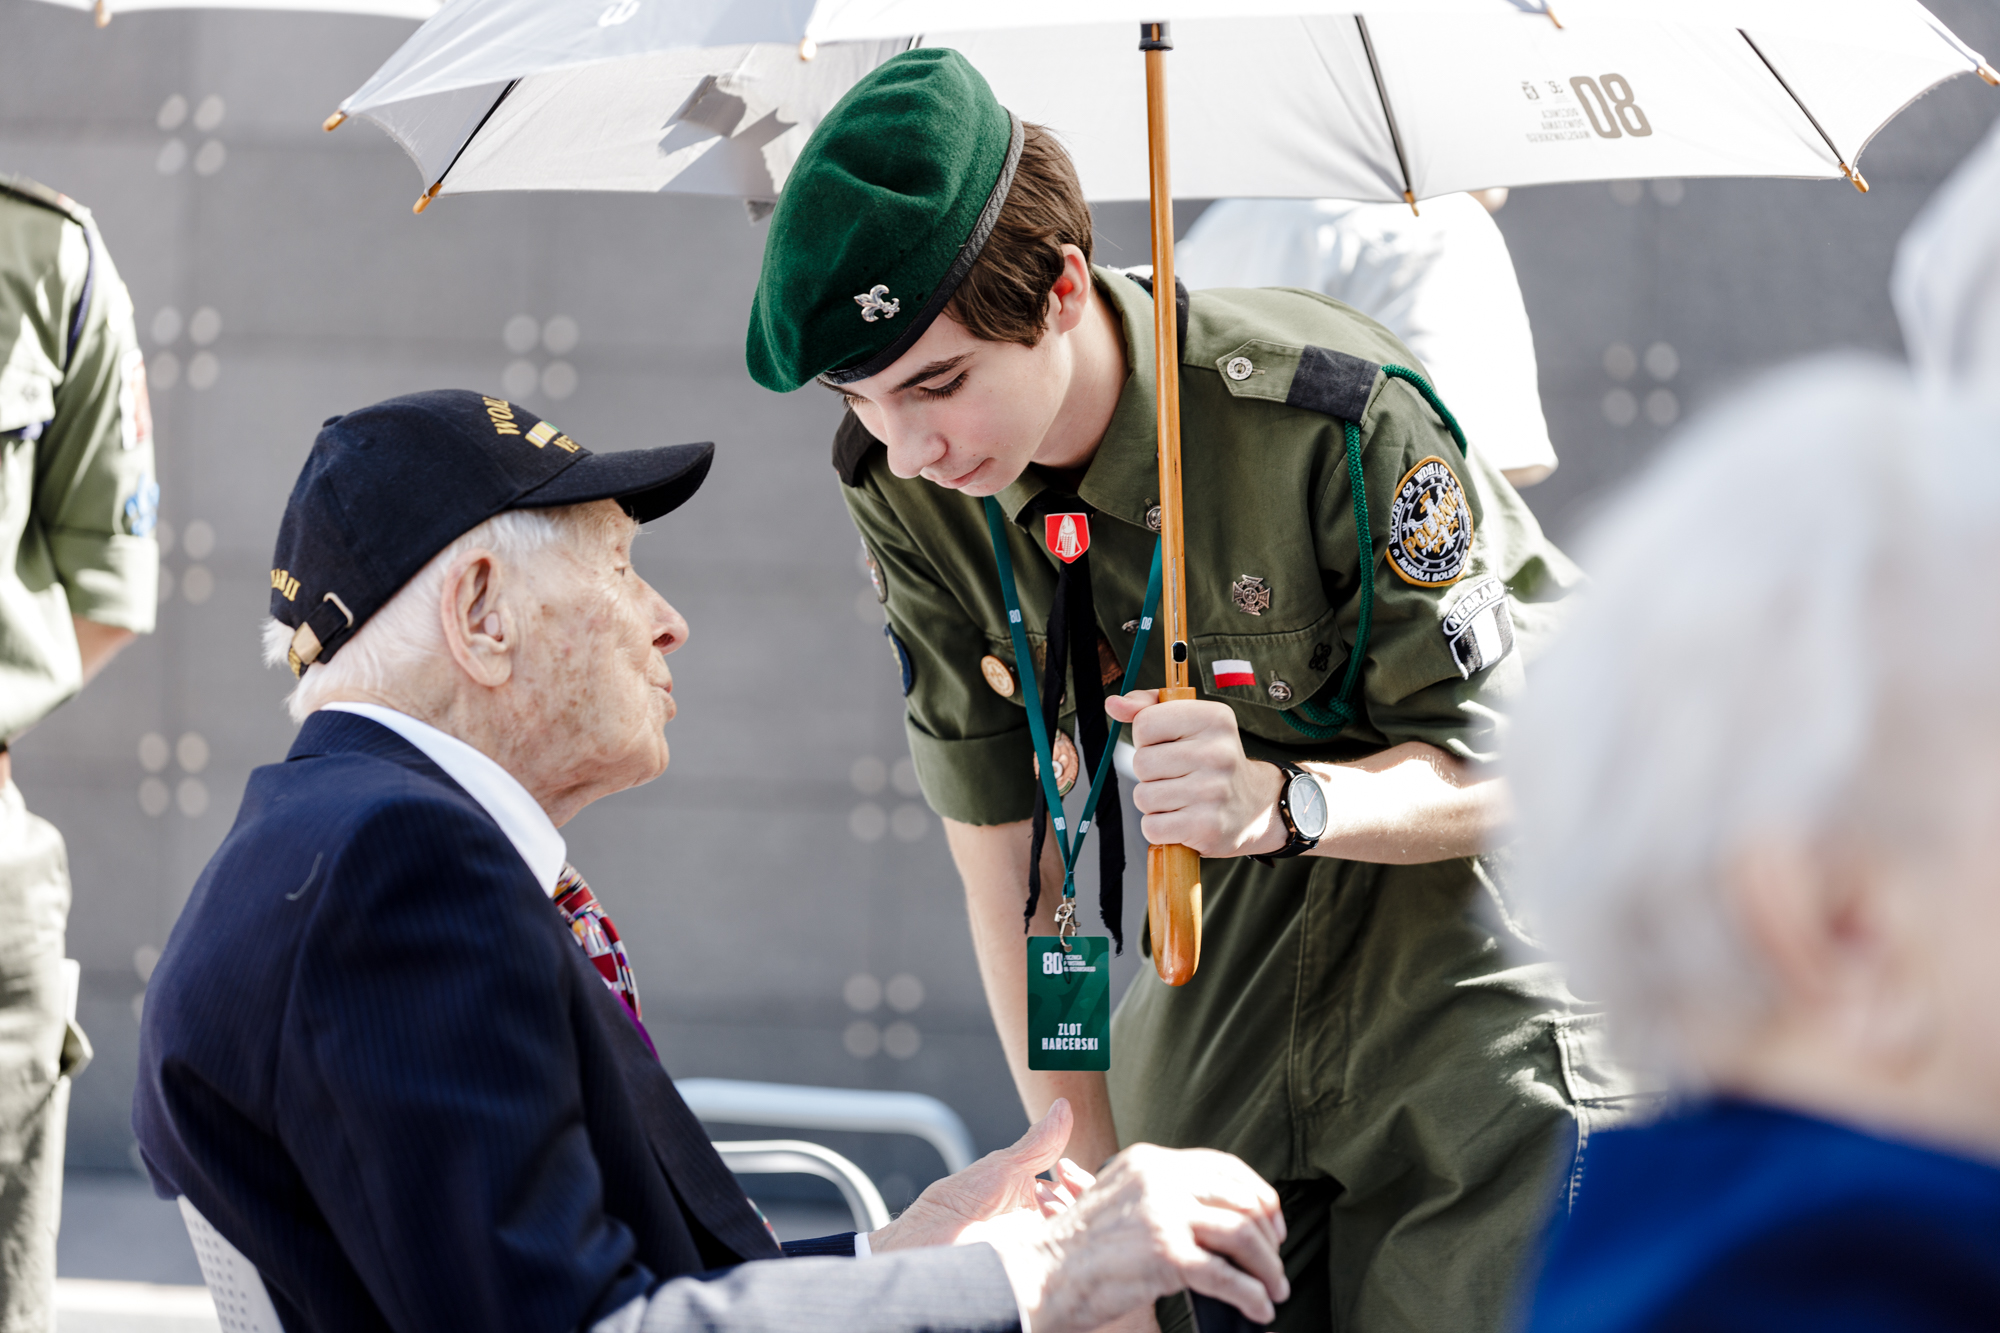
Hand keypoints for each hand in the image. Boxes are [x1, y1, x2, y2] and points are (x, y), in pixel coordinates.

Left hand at [868, 1099, 1073, 1252]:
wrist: (922, 1245)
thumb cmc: (955, 1208)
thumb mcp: (1002, 1168)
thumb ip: (1038, 1143)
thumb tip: (1063, 1105)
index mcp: (1039, 1205)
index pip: (1083, 1195)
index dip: (1084, 1181)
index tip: (1066, 1167)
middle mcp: (1045, 1230)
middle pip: (1089, 1215)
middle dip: (1083, 1195)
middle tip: (1060, 1181)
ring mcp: (1043, 1252)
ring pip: (1082, 1236)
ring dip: (1071, 1213)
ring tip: (1044, 1203)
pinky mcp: (1038, 1274)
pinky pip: (1069, 1261)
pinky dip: (1063, 1236)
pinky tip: (1047, 1225)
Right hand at [987, 1143, 1289, 1332]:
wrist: (1040, 1274)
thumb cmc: (1078, 1248)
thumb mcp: (1118, 1197)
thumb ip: (1160, 1194)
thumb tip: (1217, 1215)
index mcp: (1150, 1161)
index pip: (1223, 1168)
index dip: (1258, 1196)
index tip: (1272, 1224)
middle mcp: (1159, 1178)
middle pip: (1241, 1200)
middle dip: (1269, 1237)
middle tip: (1276, 1264)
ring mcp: (1162, 1214)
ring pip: (1243, 1235)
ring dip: (1268, 1269)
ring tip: (1273, 1290)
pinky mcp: (1165, 1254)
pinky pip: (1228, 1276)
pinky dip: (1252, 1295)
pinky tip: (1257, 1309)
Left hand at [1105, 691, 1285, 857]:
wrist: (1255, 806)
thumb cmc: (1211, 760)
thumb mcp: (1189, 723)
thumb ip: (1147, 708)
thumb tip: (1113, 704)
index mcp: (1214, 719)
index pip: (1145, 723)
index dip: (1147, 738)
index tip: (1169, 745)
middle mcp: (1218, 753)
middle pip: (1141, 762)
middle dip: (1149, 773)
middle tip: (1178, 776)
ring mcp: (1214, 792)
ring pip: (1143, 796)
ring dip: (1154, 802)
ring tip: (1181, 798)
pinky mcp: (1207, 827)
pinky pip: (1152, 827)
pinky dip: (1160, 827)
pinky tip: (1182, 819)